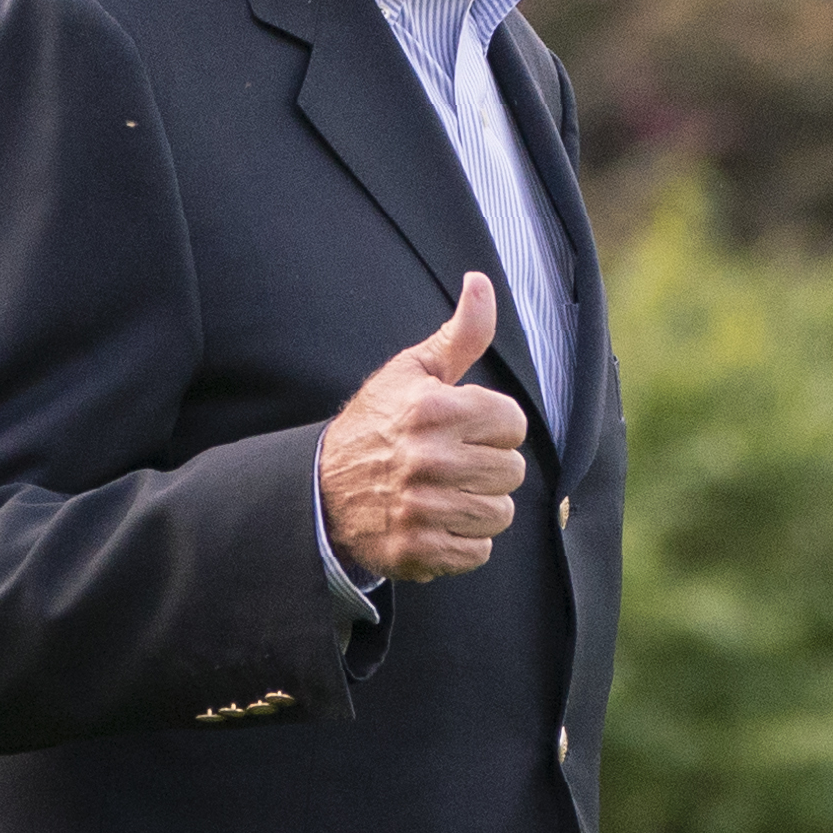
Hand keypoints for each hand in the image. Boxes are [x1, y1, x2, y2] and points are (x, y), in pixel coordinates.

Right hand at [320, 275, 528, 581]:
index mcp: (432, 410)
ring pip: (499, 514)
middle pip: (512, 472)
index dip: (493, 426)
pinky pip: (477, 551)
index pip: (512, 423)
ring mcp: (421, 509)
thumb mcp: (412, 372)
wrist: (319, 491)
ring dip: (479, 506)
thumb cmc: (376, 425)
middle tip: (454, 464)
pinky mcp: (416, 551)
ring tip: (446, 494)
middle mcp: (427, 460)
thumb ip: (459, 333)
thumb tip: (480, 281)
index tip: (464, 429)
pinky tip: (436, 522)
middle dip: (488, 467)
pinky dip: (463, 543)